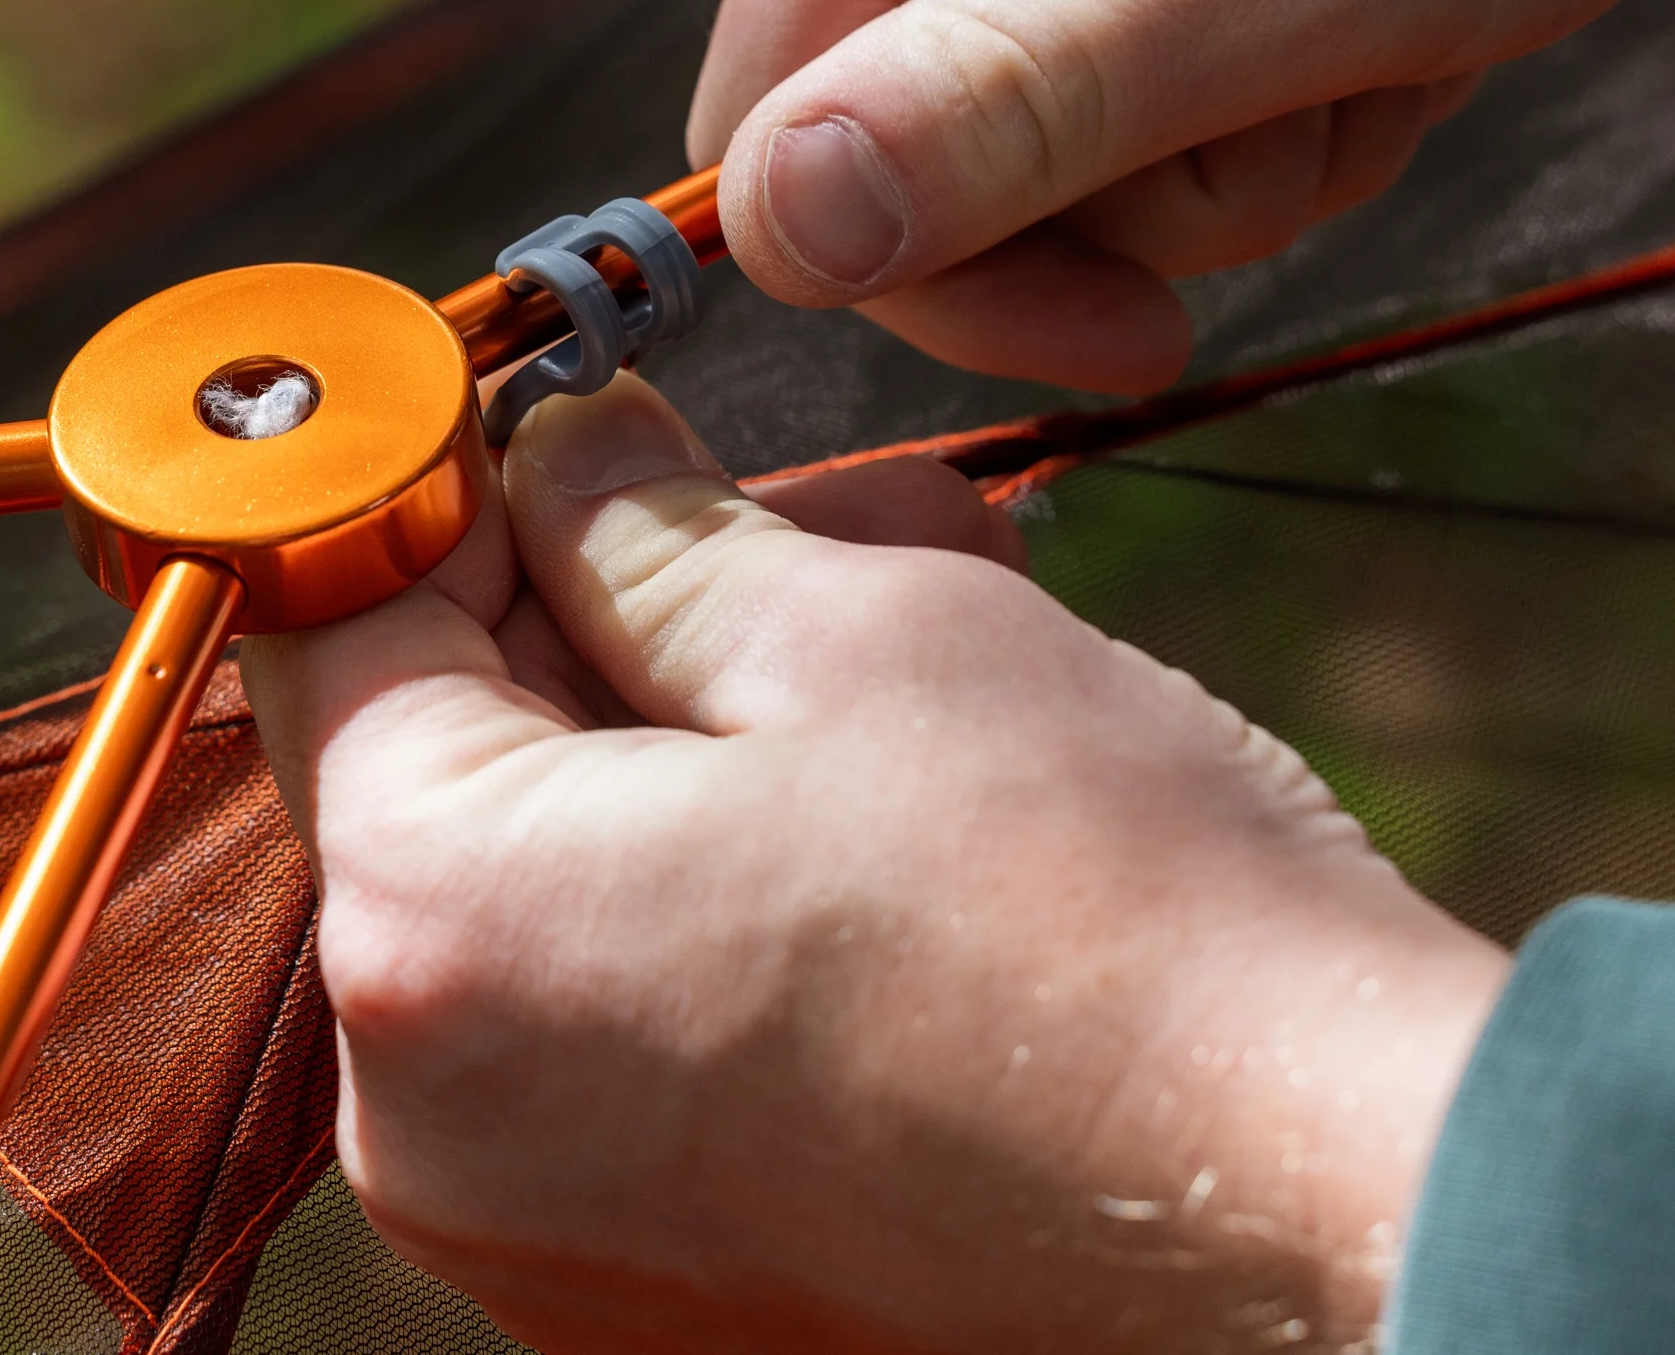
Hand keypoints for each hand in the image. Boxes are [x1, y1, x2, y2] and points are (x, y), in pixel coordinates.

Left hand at [241, 376, 1505, 1353]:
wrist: (1337, 1214)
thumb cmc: (1102, 911)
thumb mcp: (845, 631)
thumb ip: (634, 520)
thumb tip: (546, 447)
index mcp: (438, 930)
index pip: (337, 624)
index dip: (444, 486)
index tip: (563, 418)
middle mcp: (435, 1106)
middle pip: (464, 740)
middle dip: (626, 593)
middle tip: (817, 514)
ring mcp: (537, 1208)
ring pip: (569, 850)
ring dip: (715, 709)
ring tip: (928, 626)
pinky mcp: (653, 1257)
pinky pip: (631, 984)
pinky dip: (731, 857)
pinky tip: (906, 780)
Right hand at [689, 0, 1674, 392]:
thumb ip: (1015, 103)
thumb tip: (770, 229)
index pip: (768, 135)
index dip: (932, 272)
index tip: (1140, 328)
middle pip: (892, 129)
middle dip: (1113, 192)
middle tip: (1310, 106)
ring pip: (1007, 109)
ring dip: (1203, 141)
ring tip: (1362, 31)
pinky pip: (1083, 39)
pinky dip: (1227, 76)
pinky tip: (1349, 1)